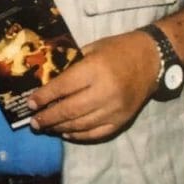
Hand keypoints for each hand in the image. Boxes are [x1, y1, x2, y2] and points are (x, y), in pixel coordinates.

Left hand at [26, 30, 159, 142]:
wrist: (152, 60)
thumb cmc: (118, 50)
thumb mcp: (92, 48)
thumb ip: (72, 64)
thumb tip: (48, 80)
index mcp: (95, 70)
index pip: (63, 87)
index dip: (45, 97)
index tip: (30, 103)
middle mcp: (105, 92)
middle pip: (70, 109)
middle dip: (48, 117)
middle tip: (34, 122)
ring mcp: (115, 109)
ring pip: (81, 124)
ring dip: (60, 128)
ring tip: (46, 127)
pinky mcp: (123, 120)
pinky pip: (97, 133)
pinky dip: (80, 135)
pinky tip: (67, 133)